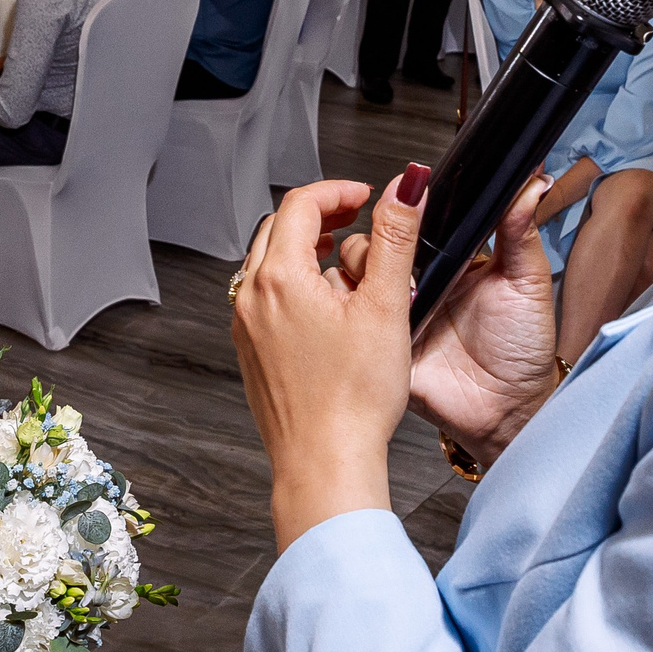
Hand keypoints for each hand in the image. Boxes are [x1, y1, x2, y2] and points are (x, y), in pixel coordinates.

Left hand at [233, 174, 424, 548]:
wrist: (325, 463)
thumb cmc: (353, 400)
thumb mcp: (385, 306)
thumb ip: (394, 238)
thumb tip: (406, 188)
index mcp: (279, 279)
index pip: (300, 205)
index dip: (337, 190)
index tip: (365, 195)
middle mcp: (252, 300)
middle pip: (279, 230)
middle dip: (319, 215)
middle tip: (355, 218)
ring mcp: (247, 329)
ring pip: (269, 266)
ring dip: (305, 250)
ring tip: (345, 263)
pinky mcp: (252, 355)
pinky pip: (266, 302)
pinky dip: (293, 286)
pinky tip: (329, 311)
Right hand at [356, 171, 562, 464]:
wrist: (507, 411)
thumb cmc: (523, 350)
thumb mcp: (528, 282)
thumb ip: (521, 231)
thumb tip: (531, 181)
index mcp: (451, 259)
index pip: (417, 219)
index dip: (407, 205)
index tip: (406, 193)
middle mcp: (417, 280)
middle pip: (377, 240)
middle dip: (379, 235)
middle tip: (399, 245)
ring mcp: (394, 310)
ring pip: (354, 271)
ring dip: (363, 268)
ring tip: (398, 286)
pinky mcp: (378, 340)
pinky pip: (348, 316)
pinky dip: (350, 307)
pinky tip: (373, 308)